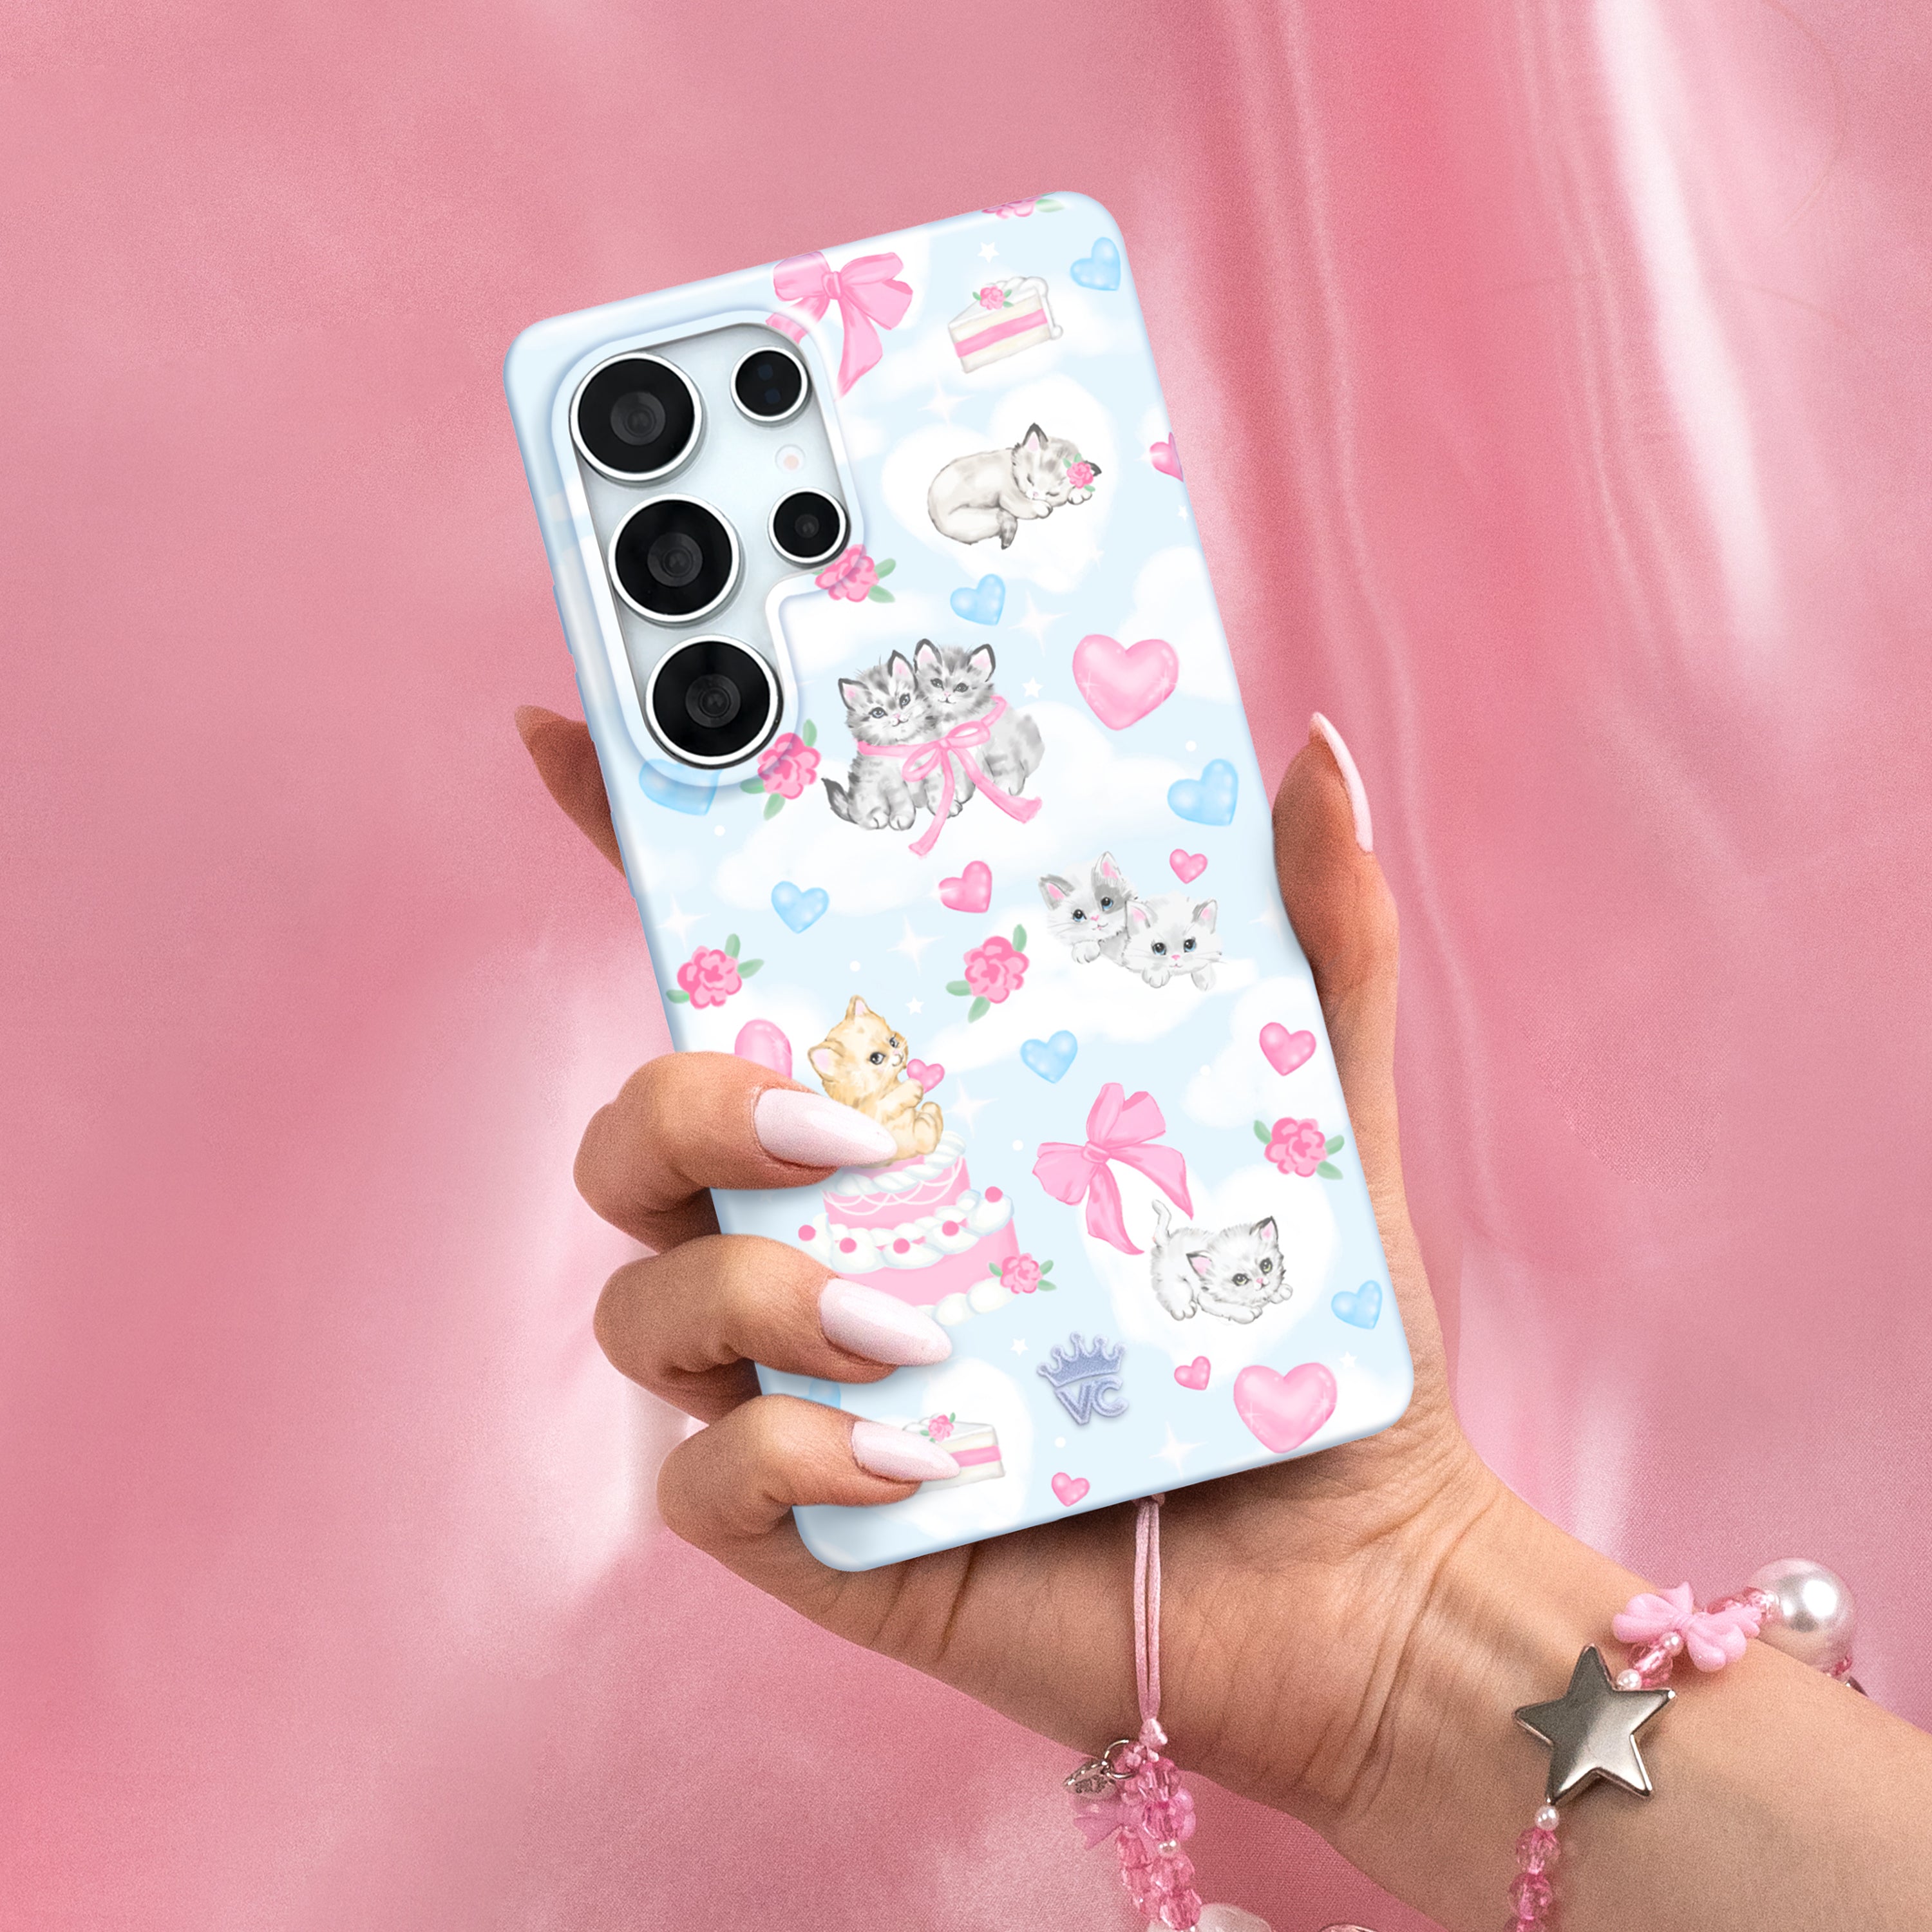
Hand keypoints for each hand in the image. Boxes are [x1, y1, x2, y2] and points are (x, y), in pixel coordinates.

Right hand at [515, 705, 1503, 1835]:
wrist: (1349, 1575)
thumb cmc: (1304, 1337)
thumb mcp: (1323, 1115)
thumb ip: (1320, 939)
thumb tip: (1313, 757)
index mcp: (907, 1116)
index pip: (736, 976)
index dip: (634, 854)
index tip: (572, 735)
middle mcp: (825, 1231)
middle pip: (638, 1129)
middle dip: (685, 1101)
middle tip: (848, 1128)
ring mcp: (803, 1375)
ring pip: (646, 1295)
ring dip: (753, 1290)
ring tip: (915, 1319)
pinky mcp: (816, 1516)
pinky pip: (708, 1478)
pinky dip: (787, 1450)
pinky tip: (928, 1448)